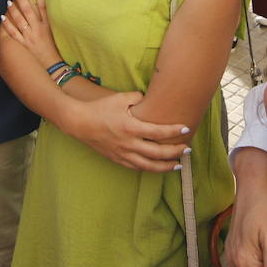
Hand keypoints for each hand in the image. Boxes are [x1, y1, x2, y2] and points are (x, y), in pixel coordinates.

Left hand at [0, 0, 62, 68]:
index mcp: (47, 26)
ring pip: (20, 20)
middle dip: (22, 0)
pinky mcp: (23, 44)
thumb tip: (39, 9)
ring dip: (13, 10)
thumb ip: (46, 21)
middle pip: (29, 11)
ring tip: (9, 2)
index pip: (43, 6)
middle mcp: (38, 30)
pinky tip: (3, 17)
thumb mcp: (52, 33)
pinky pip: (13, 33)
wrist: (52, 66)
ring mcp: (30, 37)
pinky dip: (7, 24)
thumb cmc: (52, 50)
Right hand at [69, 91, 189, 171]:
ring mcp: (123, 153)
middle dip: (175, 152)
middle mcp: (128, 143)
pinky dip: (149, 168)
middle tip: (187, 149)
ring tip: (178, 164)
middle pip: (157, 153)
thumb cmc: (100, 108)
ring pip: (149, 165)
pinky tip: (157, 167)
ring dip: (165, 166)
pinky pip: (136, 167)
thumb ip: (137, 97)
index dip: (174, 131)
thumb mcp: (119, 98)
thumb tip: (150, 98)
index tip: (186, 129)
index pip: (158, 131)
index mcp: (130, 127)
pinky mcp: (117, 159)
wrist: (79, 123)